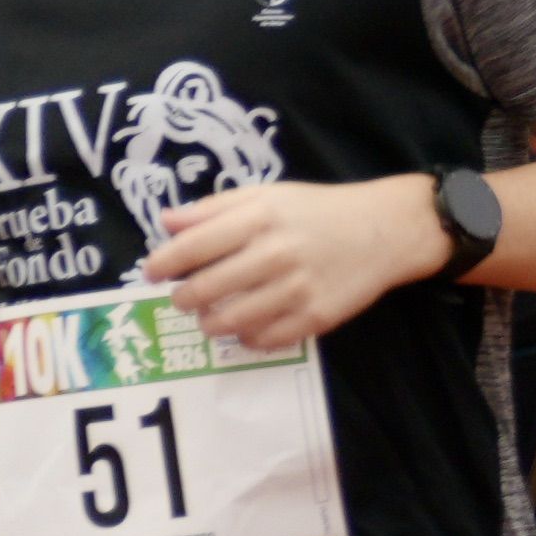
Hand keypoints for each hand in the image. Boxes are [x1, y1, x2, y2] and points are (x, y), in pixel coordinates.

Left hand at [141, 176, 444, 354]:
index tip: (150, 272)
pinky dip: (245, 338)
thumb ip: (214, 209)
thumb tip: (166, 222)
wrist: (385, 230)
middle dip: (182, 298)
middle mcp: (276, 254)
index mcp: (259, 218)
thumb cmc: (318, 210)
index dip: (163, 263)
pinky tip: (244, 328)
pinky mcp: (315, 317)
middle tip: (180, 298)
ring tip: (208, 316)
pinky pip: (264, 340)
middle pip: (205, 289)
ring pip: (230, 321)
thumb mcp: (267, 195)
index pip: (193, 246)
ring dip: (209, 323)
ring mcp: (297, 289)